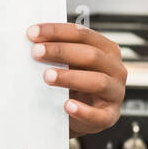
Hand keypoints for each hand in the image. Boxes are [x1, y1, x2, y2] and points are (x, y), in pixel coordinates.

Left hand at [26, 22, 126, 137]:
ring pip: (98, 81)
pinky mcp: (109, 116)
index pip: (82, 35)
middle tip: (36, 52)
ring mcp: (115, 93)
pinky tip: (67, 105)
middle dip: (61, 51)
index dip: (57, 32)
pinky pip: (99, 114)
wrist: (79, 116)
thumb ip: (58, 53)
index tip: (33, 33)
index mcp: (106, 50)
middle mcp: (115, 69)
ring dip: (70, 77)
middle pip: (91, 55)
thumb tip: (32, 42)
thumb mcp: (69, 65)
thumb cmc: (74, 85)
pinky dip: (83, 110)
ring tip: (48, 76)